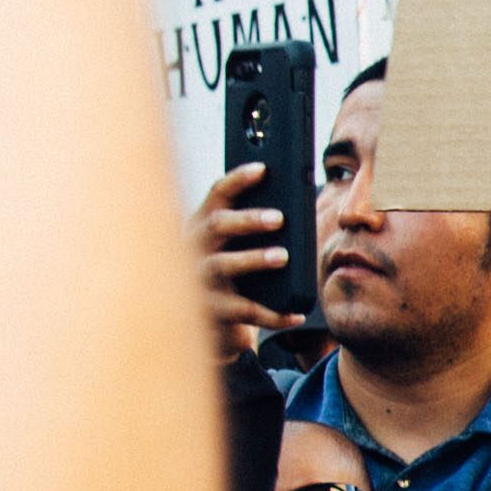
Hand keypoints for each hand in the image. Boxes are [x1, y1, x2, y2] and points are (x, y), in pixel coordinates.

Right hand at [189, 160, 287, 359]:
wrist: (210, 321)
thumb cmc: (231, 274)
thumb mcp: (236, 247)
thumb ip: (254, 228)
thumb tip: (292, 214)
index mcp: (203, 224)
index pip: (217, 194)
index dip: (238, 179)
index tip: (263, 169)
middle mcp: (194, 247)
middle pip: (217, 225)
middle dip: (248, 219)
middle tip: (279, 218)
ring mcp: (198, 278)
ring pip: (222, 265)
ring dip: (253, 258)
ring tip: (282, 256)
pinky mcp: (209, 310)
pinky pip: (242, 310)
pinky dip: (272, 314)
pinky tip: (297, 315)